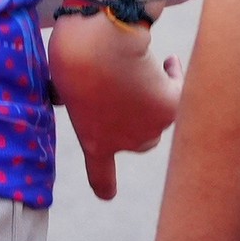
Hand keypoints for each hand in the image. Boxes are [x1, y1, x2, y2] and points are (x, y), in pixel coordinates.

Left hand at [51, 11, 180, 199]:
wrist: (99, 45)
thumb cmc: (73, 56)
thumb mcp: (61, 84)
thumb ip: (70, 99)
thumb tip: (68, 93)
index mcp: (93, 141)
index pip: (100, 176)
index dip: (105, 185)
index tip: (107, 195)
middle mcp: (126, 143)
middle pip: (139, 140)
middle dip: (132, 119)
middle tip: (123, 87)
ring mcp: (151, 128)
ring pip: (157, 116)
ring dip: (151, 96)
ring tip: (137, 65)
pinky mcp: (172, 107)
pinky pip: (178, 92)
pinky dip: (174, 77)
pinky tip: (168, 61)